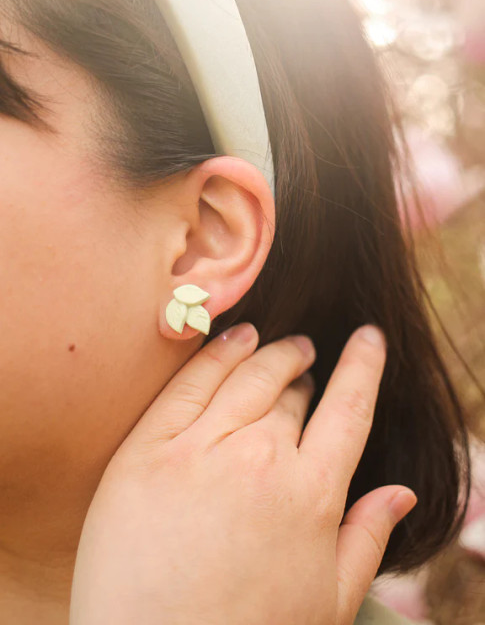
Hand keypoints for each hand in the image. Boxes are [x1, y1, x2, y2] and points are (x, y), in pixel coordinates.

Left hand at [69, 324, 416, 624]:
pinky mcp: (149, 450)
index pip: (349, 407)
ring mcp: (202, 450)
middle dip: (304, 370)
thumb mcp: (327, 601)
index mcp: (311, 495)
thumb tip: (402, 492)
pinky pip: (191, 383)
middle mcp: (261, 460)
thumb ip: (367, 538)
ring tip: (280, 344)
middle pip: (292, 390)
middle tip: (305, 360)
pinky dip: (219, 353)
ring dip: (271, 353)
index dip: (364, 365)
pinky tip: (235, 339)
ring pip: (248, 377)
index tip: (369, 337)